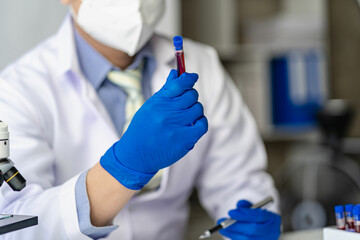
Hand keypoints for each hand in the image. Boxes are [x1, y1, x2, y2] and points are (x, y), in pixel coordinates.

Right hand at [100, 69, 207, 188]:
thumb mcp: (150, 107)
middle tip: (185, 103)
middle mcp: (167, 113)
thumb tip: (176, 72)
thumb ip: (166, 90)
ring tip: (186, 116)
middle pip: (191, 95)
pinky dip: (200, 122)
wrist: (136, 156)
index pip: (179, 84)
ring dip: (195, 110)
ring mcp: (176, 127)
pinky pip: (202, 124)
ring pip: (198, 109)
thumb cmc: (143, 129)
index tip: (192, 77)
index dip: (188, 78)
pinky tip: (193, 124)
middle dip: (190, 97)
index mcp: (158, 102)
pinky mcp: (184, 140)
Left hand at [218, 200, 280, 239]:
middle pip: (253, 230)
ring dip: (232, 233)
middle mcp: (272, 232)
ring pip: (247, 239)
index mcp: (273, 219)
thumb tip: (239, 205)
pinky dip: (235, 238)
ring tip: (221, 228)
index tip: (230, 212)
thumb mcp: (256, 209)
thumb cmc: (260, 218)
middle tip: (222, 221)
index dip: (244, 214)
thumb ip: (247, 206)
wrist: (269, 232)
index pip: (259, 216)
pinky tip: (228, 233)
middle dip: (236, 225)